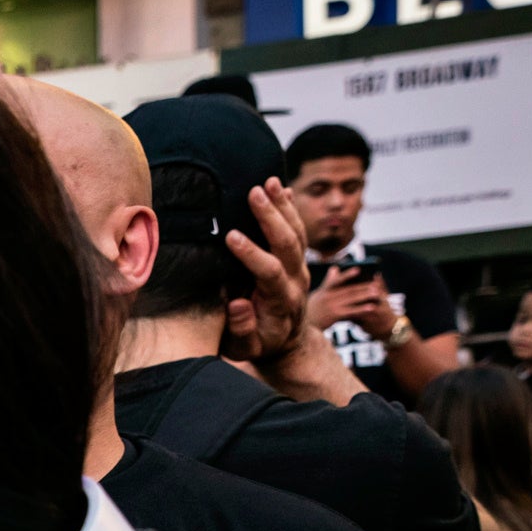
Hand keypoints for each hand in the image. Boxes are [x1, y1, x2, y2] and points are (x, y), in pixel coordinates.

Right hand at [220, 179, 311, 361]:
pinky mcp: (298, 260)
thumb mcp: (246, 349)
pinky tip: (283, 189)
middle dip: (272, 217)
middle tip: (255, 193)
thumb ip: (242, 329)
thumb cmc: (260, 345)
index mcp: (280, 302)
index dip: (251, 254)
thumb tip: (238, 304)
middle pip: (289, 244)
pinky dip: (292, 208)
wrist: (288, 344)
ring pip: (297, 232)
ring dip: (284, 206)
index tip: (231, 236)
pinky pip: (299, 230)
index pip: (269, 272)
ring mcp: (300, 268)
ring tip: (270, 181)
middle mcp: (296, 281)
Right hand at [307, 265, 387, 331]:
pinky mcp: (334, 315)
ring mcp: (330, 306)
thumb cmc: (311, 311)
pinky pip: (351, 311)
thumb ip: (328, 281)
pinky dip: (362, 309)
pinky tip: (371, 308)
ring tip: (377, 294)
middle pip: (348, 290)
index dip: (347, 275)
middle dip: (363, 287)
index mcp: (323, 291)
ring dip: (365, 296)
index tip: (358, 270)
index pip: (336, 280)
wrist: (304, 328)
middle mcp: (327, 297)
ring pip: (351, 299)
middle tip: (376, 285)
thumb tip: (335, 268)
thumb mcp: (317, 295)